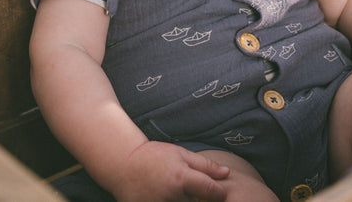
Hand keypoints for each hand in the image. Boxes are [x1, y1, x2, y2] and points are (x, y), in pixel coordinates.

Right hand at [110, 141, 229, 201]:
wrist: (124, 165)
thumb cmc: (155, 156)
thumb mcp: (181, 154)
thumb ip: (205, 166)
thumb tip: (227, 173)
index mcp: (181, 178)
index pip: (211, 192)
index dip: (219, 192)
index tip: (219, 191)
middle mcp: (172, 196)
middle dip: (201, 199)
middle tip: (193, 191)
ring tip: (178, 192)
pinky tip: (169, 197)